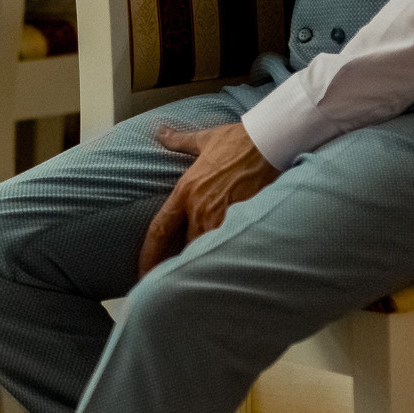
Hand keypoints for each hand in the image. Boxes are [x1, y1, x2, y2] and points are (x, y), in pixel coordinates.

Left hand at [137, 122, 279, 273]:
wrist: (269, 141)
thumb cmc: (238, 140)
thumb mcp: (204, 139)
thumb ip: (179, 140)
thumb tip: (160, 131)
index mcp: (186, 191)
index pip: (159, 229)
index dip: (149, 255)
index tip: (144, 273)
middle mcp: (201, 208)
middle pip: (185, 247)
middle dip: (183, 263)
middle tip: (177, 281)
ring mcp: (223, 216)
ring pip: (208, 250)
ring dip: (206, 261)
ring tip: (206, 279)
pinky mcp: (245, 221)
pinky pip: (232, 247)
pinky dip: (229, 257)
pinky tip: (232, 267)